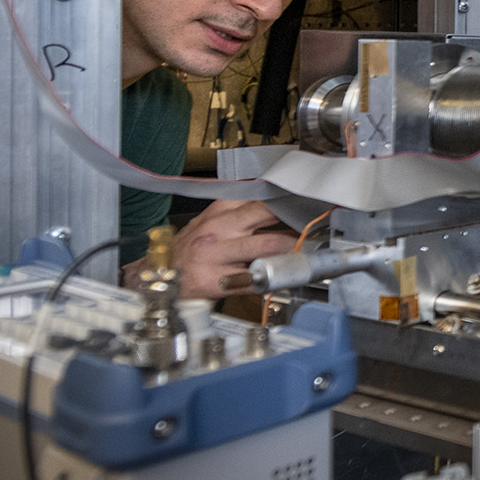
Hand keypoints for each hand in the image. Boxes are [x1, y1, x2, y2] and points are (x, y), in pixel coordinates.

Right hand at [124, 200, 297, 299]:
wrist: (159, 275)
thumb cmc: (191, 249)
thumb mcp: (211, 221)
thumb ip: (241, 210)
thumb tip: (278, 202)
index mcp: (220, 212)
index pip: (260, 198)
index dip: (289, 199)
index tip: (312, 201)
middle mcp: (218, 230)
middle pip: (268, 217)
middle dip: (297, 221)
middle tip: (320, 224)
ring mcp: (217, 256)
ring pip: (267, 247)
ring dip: (293, 251)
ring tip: (310, 251)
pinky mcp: (217, 281)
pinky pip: (255, 279)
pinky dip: (274, 279)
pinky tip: (287, 277)